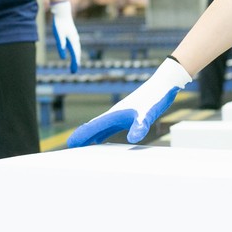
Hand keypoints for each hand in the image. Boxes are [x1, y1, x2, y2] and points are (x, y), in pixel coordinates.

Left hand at [51, 1, 80, 72]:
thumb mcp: (58, 35)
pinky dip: (75, 51)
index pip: (75, 54)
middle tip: (73, 71)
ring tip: (74, 64)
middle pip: (77, 53)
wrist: (62, 12)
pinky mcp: (72, 34)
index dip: (74, 62)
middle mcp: (75, 39)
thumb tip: (62, 57)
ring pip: (77, 49)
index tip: (74, 70)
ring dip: (76, 57)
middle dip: (75, 62)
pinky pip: (75, 45)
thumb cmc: (59, 23)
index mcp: (73, 41)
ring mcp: (74, 37)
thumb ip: (61, 45)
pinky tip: (73, 52)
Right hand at [67, 57, 191, 146]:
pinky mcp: (126, 116)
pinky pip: (108, 128)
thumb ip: (140, 126)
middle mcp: (114, 114)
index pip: (93, 126)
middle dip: (81, 136)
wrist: (162, 85)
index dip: (82, 135)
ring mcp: (119, 115)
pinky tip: (100, 140)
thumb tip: (133, 139)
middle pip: (93, 127)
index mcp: (115, 114)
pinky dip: (100, 134)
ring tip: (81, 146)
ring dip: (90, 136)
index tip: (69, 144)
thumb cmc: (155, 98)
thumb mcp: (148, 114)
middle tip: (70, 146)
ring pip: (100, 128)